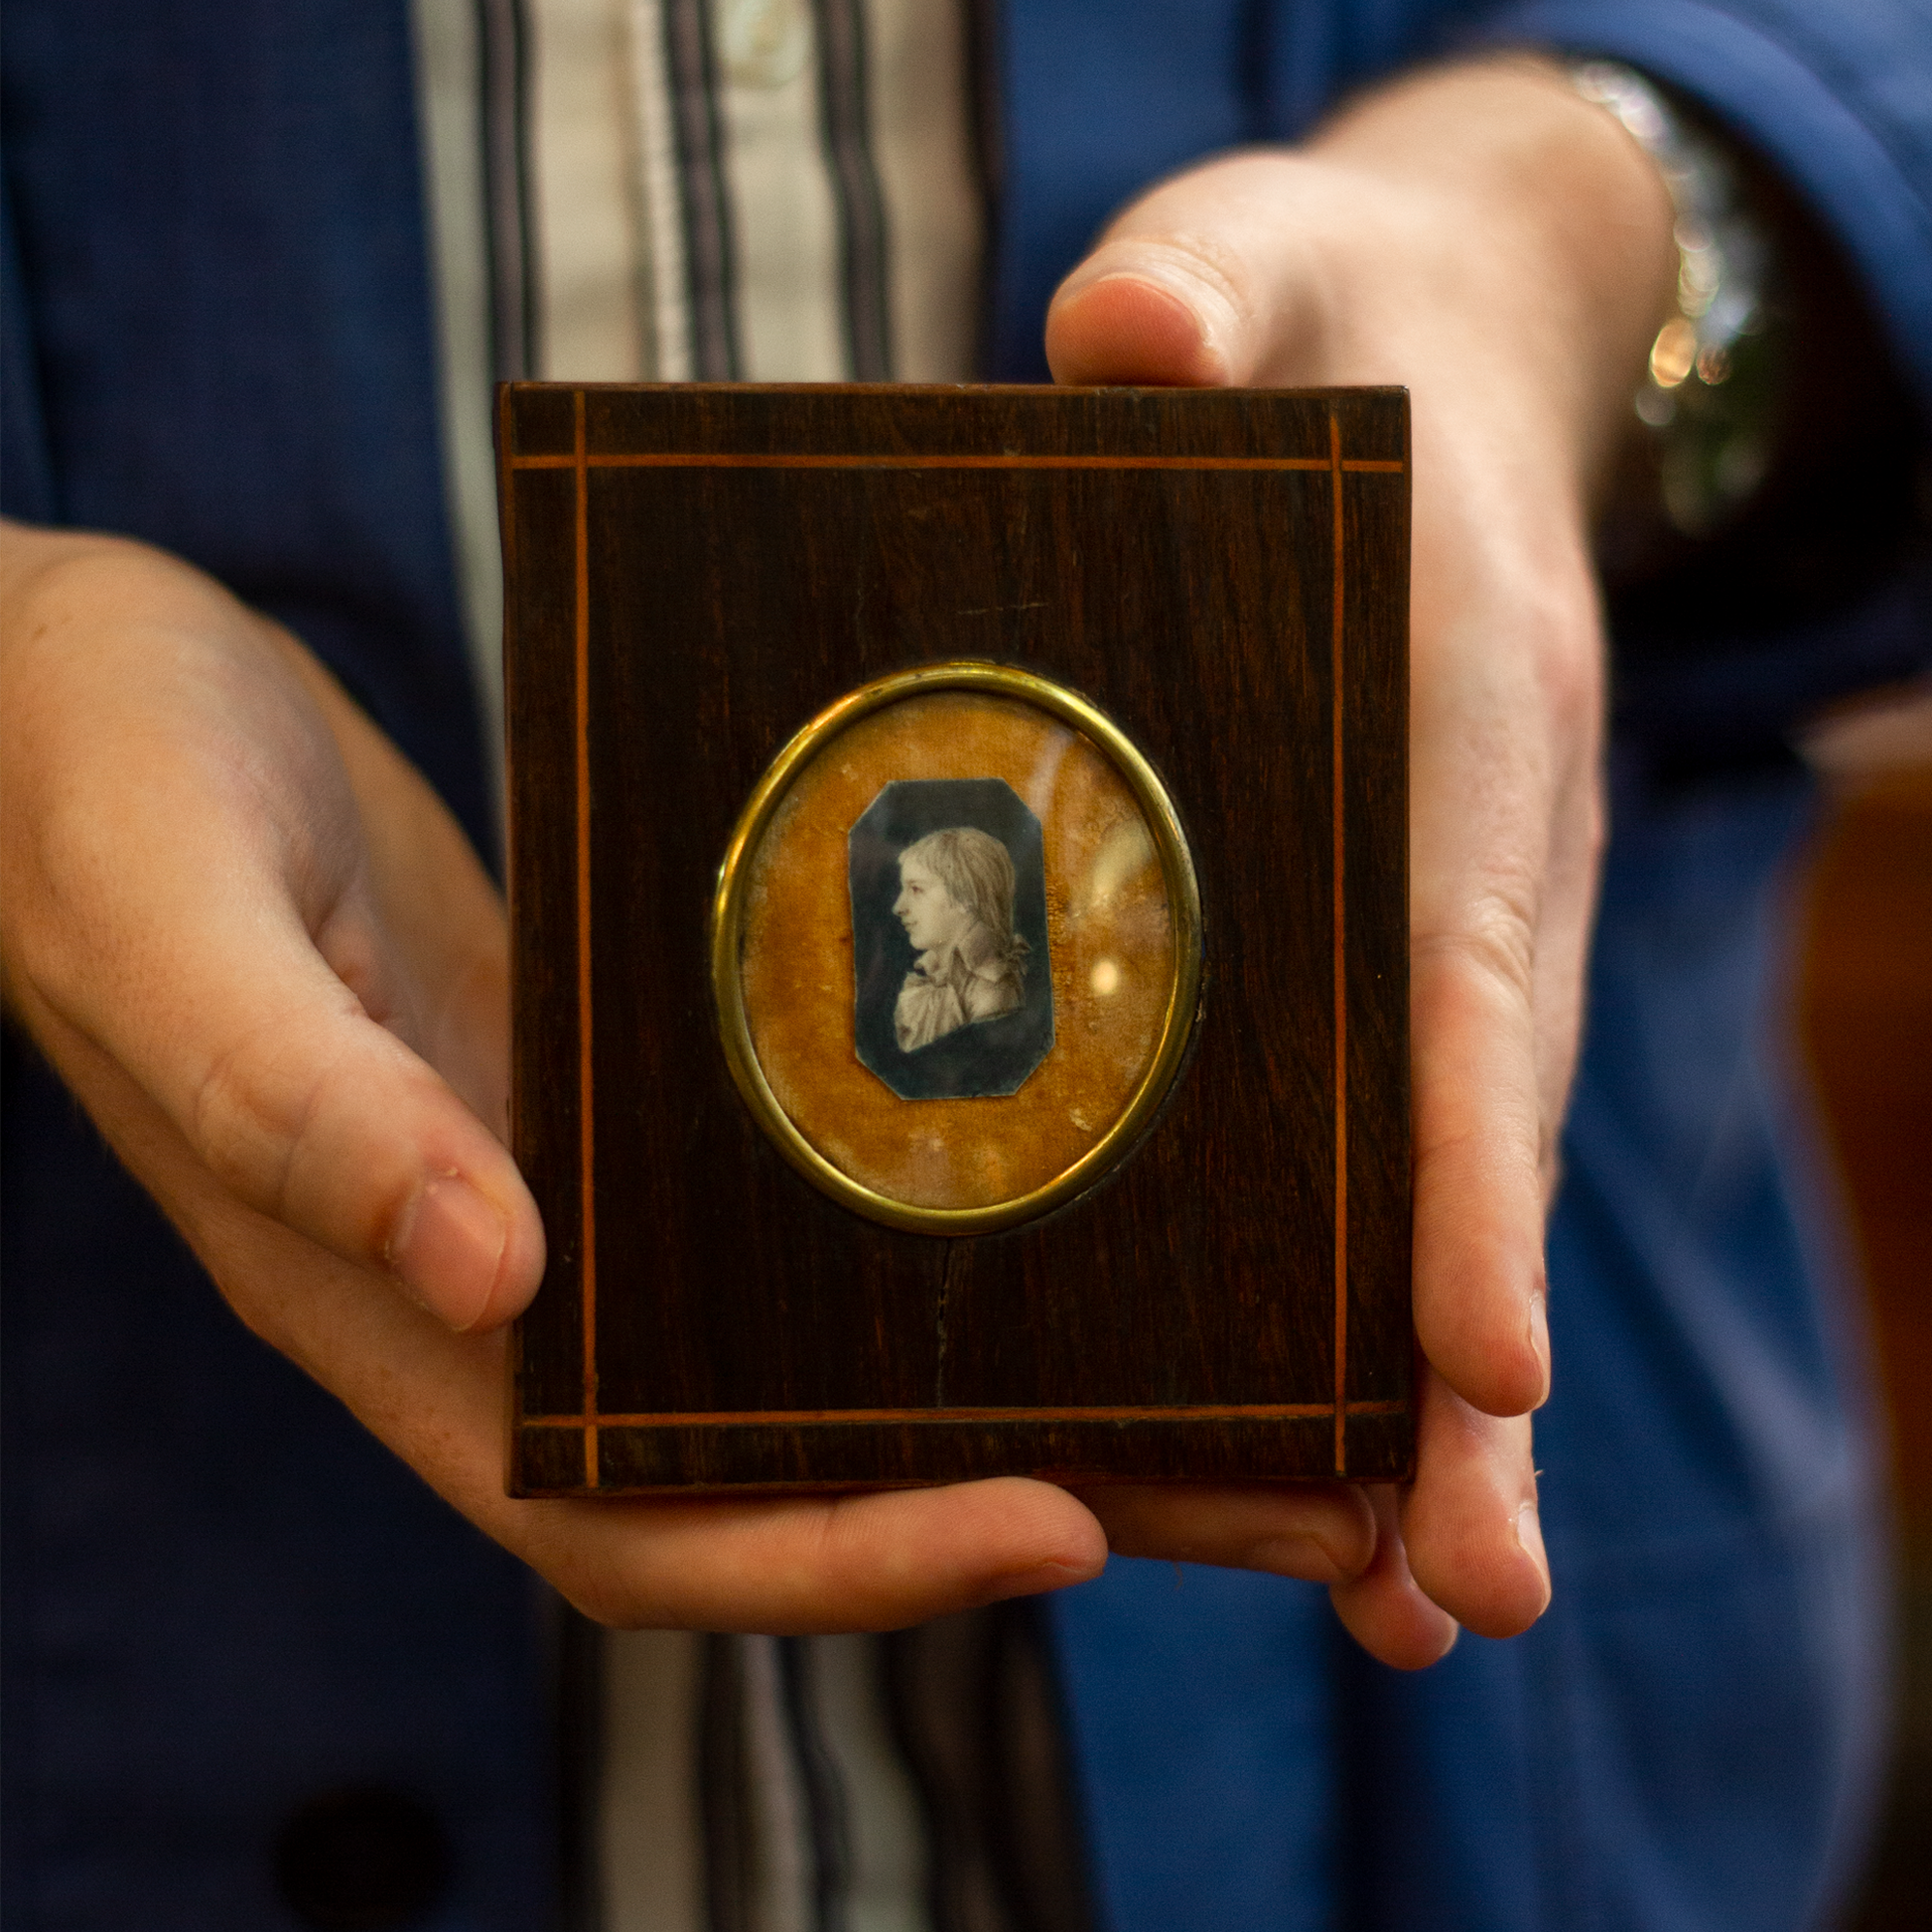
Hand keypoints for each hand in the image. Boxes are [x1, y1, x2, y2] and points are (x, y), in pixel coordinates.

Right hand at [0, 523, 1377, 1629]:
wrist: (83, 702)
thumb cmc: (95, 797)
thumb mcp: (178, 927)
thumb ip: (302, 1104)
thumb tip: (485, 1269)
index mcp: (398, 1309)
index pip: (632, 1518)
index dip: (836, 1554)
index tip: (1057, 1522)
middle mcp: (511, 1290)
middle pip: (789, 1469)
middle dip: (1023, 1496)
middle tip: (1276, 1492)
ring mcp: (579, 1196)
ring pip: (829, 1346)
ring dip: (1035, 1375)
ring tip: (1261, 1372)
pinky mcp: (623, 1089)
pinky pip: (809, 1197)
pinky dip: (947, 1227)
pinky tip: (1098, 1173)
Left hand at [1046, 55, 1677, 1663]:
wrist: (1410, 374)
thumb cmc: (1325, 343)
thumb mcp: (1256, 272)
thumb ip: (1208, 293)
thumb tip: (1131, 331)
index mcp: (1460, 736)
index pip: (1472, 972)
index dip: (1471, 1157)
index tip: (1475, 1343)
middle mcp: (1456, 882)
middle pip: (1469, 1148)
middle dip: (1464, 1372)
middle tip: (1456, 1593)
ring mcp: (1411, 952)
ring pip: (1422, 1195)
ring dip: (1416, 1405)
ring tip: (1403, 1607)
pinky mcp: (1347, 981)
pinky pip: (1350, 1157)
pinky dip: (1349, 1311)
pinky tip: (1309, 1462)